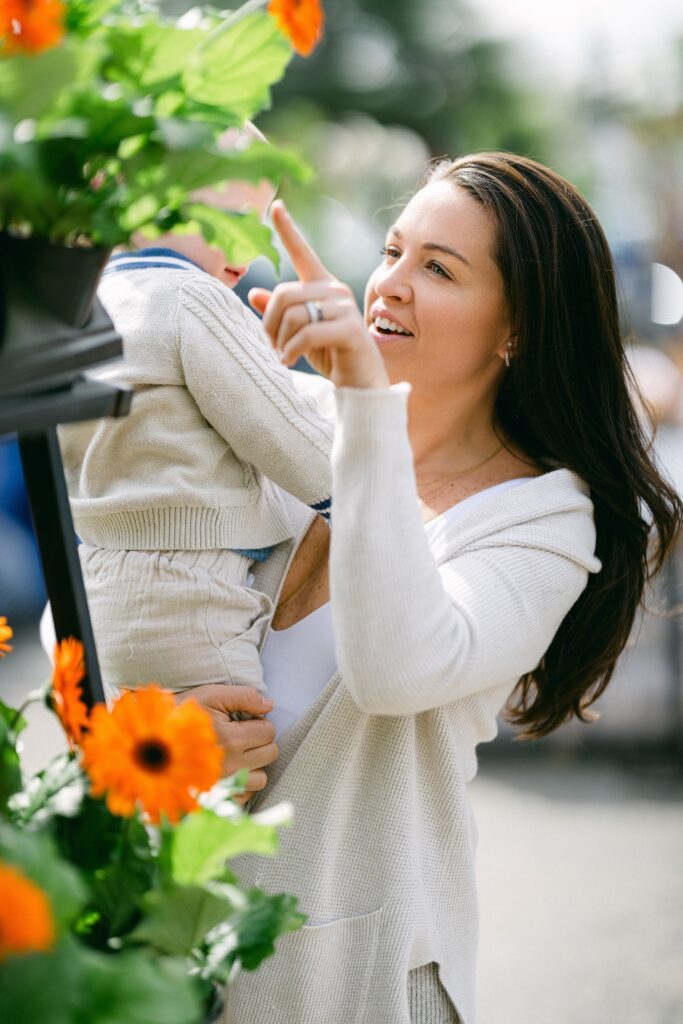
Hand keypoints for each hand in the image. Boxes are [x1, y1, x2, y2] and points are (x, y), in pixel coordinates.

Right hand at [175, 685, 277, 804]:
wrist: (151, 741)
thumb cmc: (181, 715)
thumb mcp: (211, 695)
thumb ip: (244, 696)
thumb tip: (268, 705)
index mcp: (231, 739)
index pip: (268, 731)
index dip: (258, 722)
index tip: (243, 721)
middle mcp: (231, 765)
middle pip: (270, 754)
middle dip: (260, 742)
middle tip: (242, 735)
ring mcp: (224, 784)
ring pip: (262, 778)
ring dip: (255, 765)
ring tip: (238, 754)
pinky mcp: (217, 798)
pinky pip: (245, 796)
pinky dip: (243, 785)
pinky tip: (231, 771)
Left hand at [249, 200, 389, 389]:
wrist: (360, 384)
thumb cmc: (331, 356)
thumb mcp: (298, 333)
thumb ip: (279, 313)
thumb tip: (253, 293)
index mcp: (323, 287)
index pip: (303, 253)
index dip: (288, 230)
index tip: (275, 206)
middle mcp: (335, 290)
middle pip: (284, 294)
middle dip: (269, 322)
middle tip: (271, 344)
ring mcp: (344, 308)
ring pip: (293, 314)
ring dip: (280, 340)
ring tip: (283, 355)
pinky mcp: (349, 329)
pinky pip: (307, 333)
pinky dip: (291, 350)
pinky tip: (289, 360)